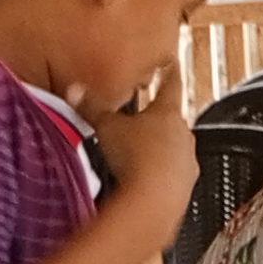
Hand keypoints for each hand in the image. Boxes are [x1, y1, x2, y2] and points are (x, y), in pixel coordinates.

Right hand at [96, 61, 197, 217]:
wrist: (155, 200)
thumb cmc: (138, 160)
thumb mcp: (106, 127)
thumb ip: (91, 108)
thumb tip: (75, 90)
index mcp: (168, 113)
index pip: (171, 84)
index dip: (169, 71)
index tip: (171, 63)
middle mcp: (183, 135)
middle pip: (172, 121)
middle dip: (157, 121)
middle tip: (142, 121)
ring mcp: (187, 162)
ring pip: (174, 150)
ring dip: (159, 152)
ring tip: (137, 157)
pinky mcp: (185, 187)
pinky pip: (173, 177)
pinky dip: (160, 177)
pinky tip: (143, 182)